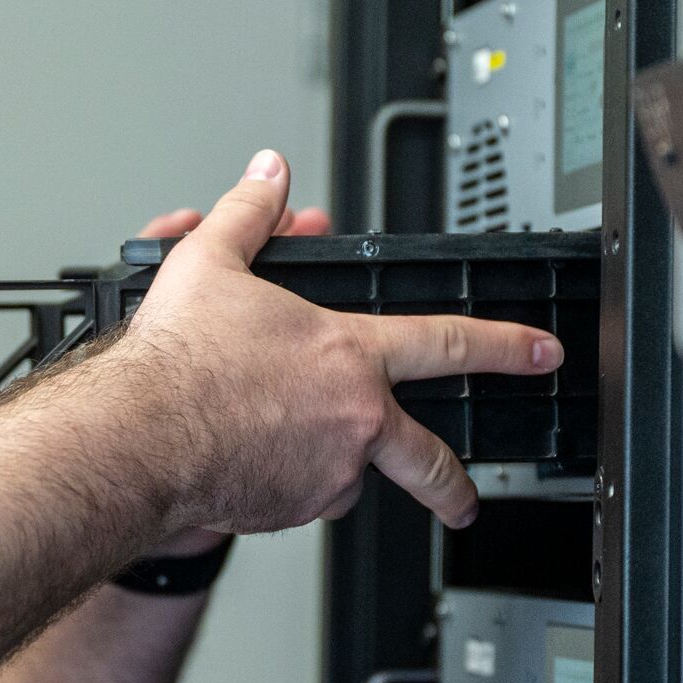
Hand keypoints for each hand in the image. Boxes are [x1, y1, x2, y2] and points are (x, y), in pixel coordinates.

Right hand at [106, 149, 559, 534]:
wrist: (141, 438)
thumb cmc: (178, 360)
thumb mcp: (212, 261)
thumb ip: (250, 212)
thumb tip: (267, 173)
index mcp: (348, 353)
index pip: (449, 343)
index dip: (505, 345)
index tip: (541, 353)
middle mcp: (352, 420)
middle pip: (428, 459)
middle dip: (455, 485)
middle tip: (466, 500)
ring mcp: (326, 472)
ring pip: (348, 476)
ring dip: (333, 467)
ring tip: (287, 447)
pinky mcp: (291, 510)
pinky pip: (301, 498)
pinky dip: (285, 484)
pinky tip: (250, 460)